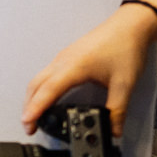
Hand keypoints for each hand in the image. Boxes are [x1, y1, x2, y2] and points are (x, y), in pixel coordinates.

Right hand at [23, 2, 156, 138]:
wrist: (129, 26)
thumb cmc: (124, 48)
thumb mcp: (124, 84)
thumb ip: (117, 111)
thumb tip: (113, 130)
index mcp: (73, 67)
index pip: (48, 91)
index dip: (36, 108)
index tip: (27, 122)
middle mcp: (63, 62)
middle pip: (36, 85)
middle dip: (28, 106)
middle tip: (28, 125)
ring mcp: (63, 58)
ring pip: (39, 79)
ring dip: (33, 97)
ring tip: (36, 115)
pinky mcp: (67, 57)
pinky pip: (46, 74)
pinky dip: (41, 88)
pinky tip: (48, 97)